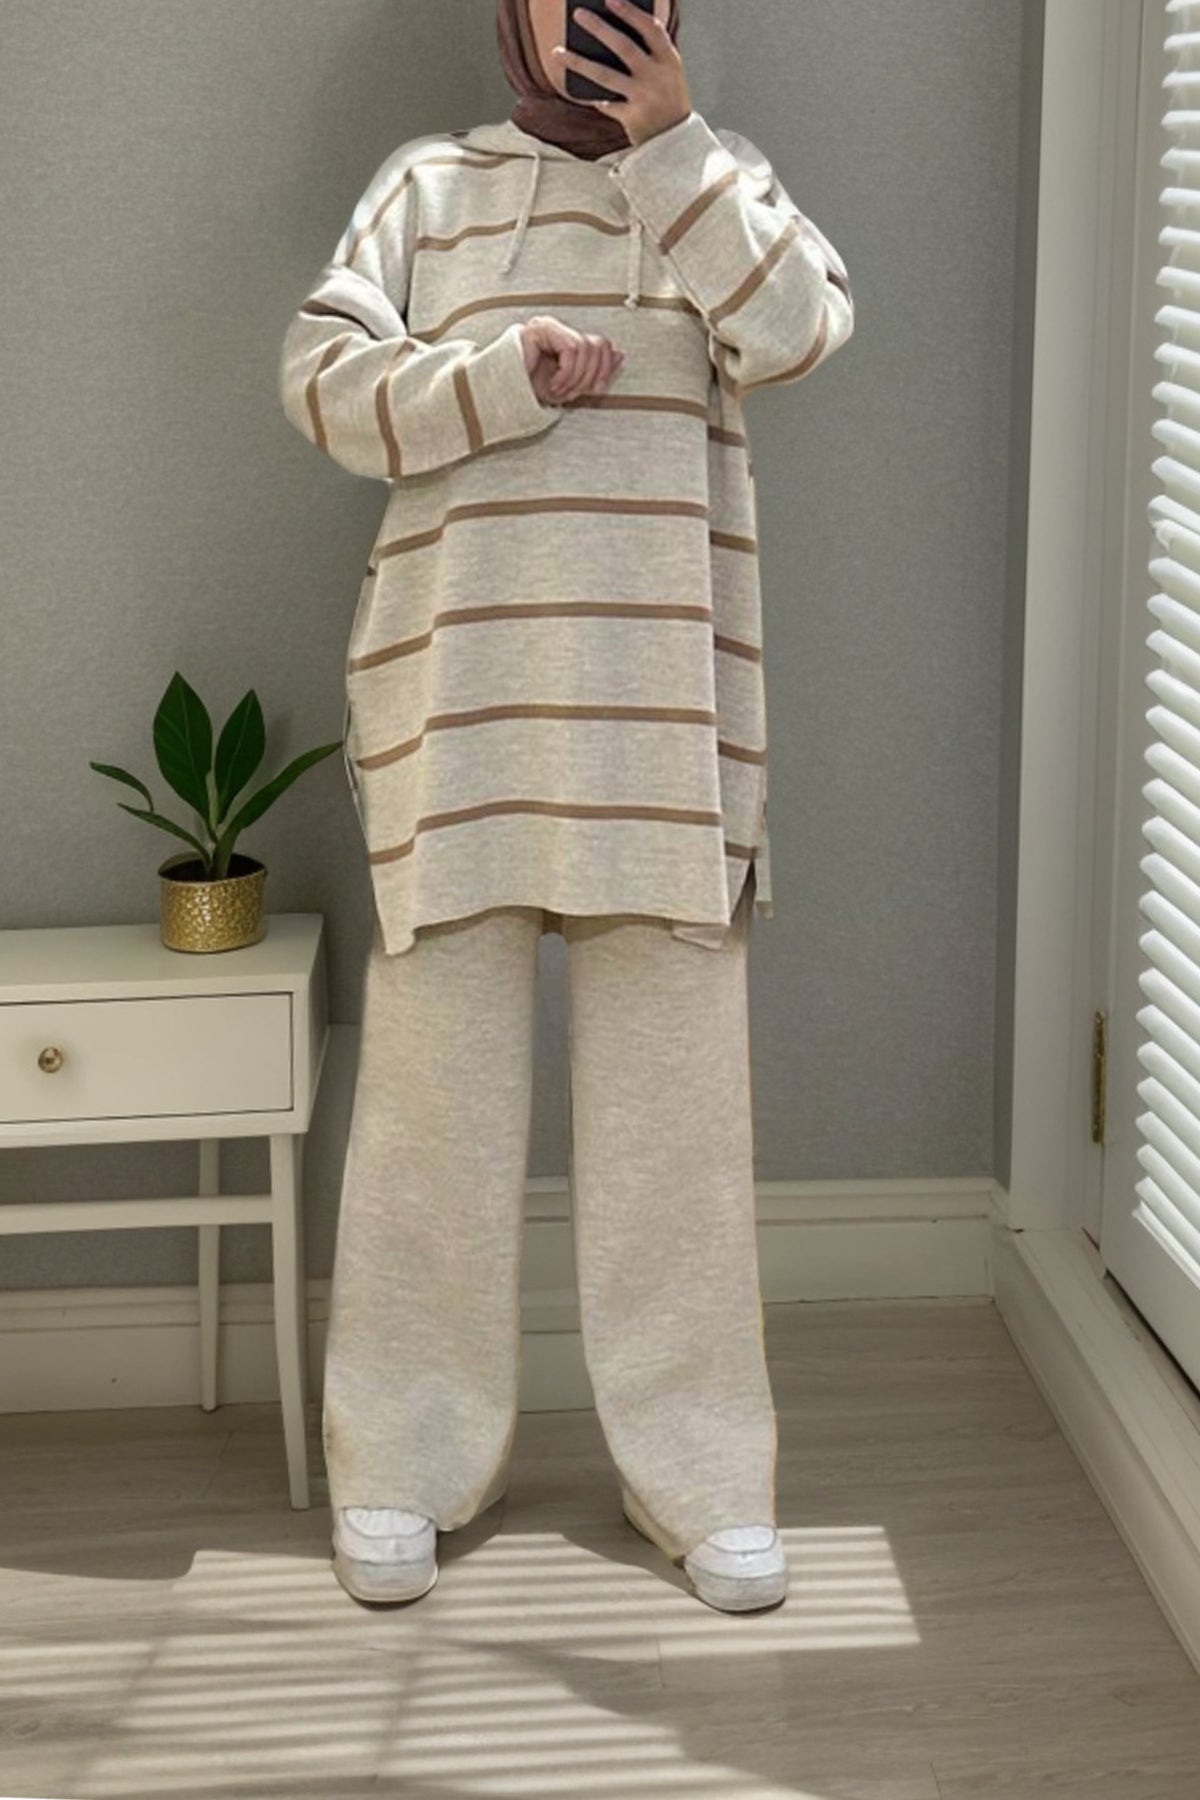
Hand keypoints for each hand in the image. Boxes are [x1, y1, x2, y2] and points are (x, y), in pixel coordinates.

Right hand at [521, 316, 625, 403]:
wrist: (506, 395)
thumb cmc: (533, 391)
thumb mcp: (572, 386)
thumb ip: (595, 371)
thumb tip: (620, 355)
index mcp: (568, 340)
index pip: (602, 345)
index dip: (606, 368)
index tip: (596, 389)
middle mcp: (560, 329)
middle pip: (598, 345)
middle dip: (590, 376)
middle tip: (572, 393)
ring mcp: (549, 326)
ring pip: (584, 348)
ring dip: (575, 378)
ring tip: (559, 390)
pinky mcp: (540, 329)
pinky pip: (571, 349)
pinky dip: (567, 373)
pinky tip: (554, 384)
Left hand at [552, 0, 691, 148]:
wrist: (677, 141)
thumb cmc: (668, 100)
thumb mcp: (669, 72)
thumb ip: (650, 53)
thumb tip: (610, 31)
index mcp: (669, 60)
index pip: (650, 29)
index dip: (631, 12)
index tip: (610, 0)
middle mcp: (656, 77)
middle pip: (624, 46)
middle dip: (599, 28)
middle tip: (578, 14)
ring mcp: (643, 98)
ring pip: (605, 75)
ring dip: (578, 62)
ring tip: (557, 52)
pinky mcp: (632, 118)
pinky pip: (605, 103)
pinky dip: (592, 98)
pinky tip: (580, 91)